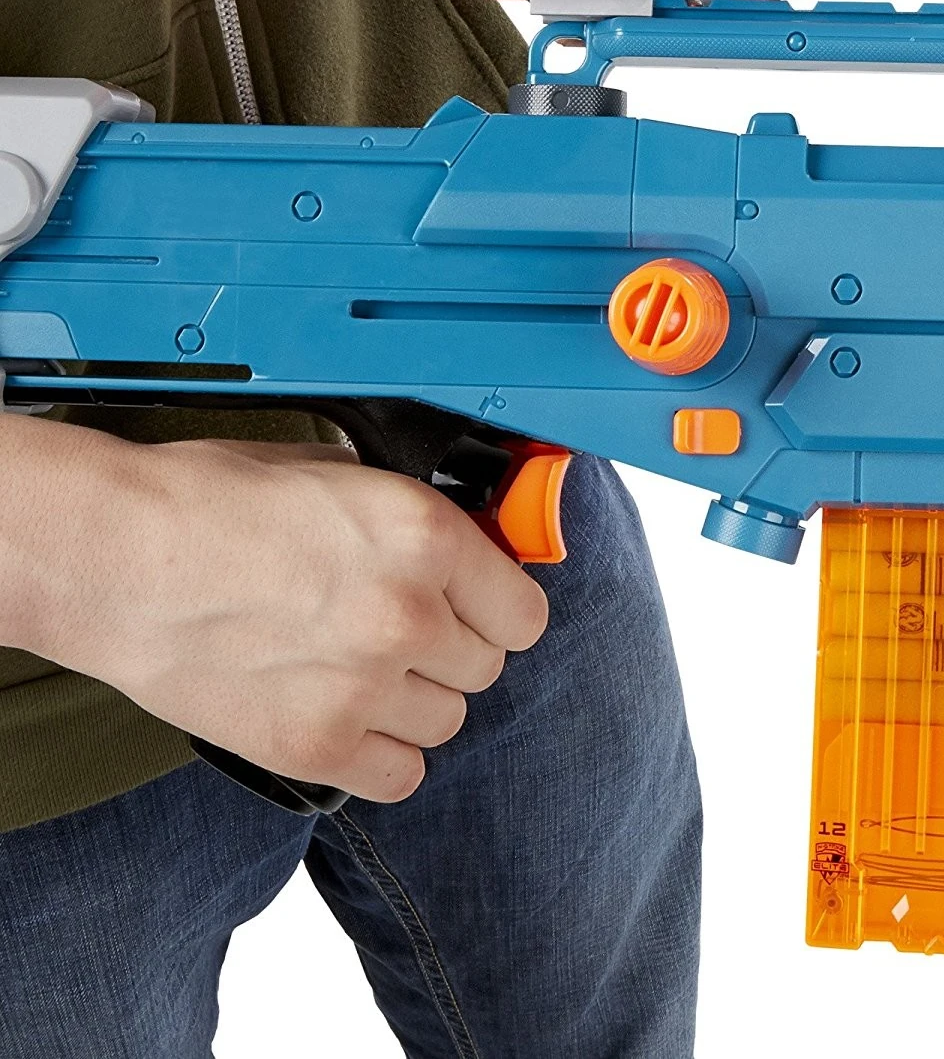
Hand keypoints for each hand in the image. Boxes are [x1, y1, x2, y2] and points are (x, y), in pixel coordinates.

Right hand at [2, 423, 546, 802]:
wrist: (113, 556)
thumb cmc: (208, 502)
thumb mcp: (337, 473)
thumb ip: (413, 518)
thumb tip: (463, 543)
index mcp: (426, 535)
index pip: (525, 611)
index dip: (499, 606)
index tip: (478, 604)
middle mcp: (408, 615)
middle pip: (487, 666)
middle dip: (452, 647)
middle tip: (402, 629)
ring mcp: (365, 686)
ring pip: (448, 721)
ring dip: (417, 700)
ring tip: (362, 668)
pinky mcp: (315, 745)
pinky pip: (401, 776)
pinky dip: (382, 754)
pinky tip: (348, 716)